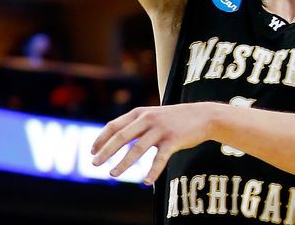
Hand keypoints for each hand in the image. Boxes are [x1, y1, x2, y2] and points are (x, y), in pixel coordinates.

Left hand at [90, 103, 218, 185]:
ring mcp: (160, 129)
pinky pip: (160, 159)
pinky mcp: (173, 140)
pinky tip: (145, 182)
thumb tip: (116, 137)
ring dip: (123, 163)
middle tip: (94, 164)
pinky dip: (152, 171)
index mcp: (140, 113)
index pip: (114, 125)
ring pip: (137, 149)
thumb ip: (136, 124)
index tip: (92, 151)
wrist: (202, 116)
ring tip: (113, 174)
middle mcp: (148, 119)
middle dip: (106, 151)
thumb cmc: (174, 119)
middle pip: (121, 137)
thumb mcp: (153, 115)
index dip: (101, 138)